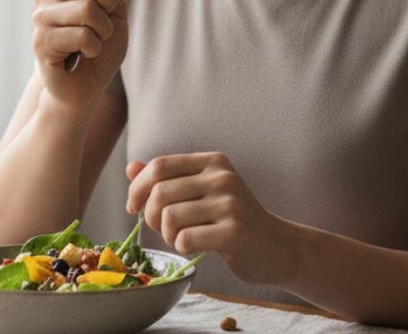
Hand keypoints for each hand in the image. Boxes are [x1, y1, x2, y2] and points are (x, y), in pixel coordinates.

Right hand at [31, 0, 128, 111]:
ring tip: (94, 42)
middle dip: (109, 0)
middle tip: (106, 21)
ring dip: (103, 31)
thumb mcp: (114, 12)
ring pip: (87, 9)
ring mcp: (41, 17)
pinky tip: (83, 55)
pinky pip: (82, 35)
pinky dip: (94, 47)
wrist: (85, 86)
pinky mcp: (41, 42)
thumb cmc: (99, 48)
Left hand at [125, 153, 292, 285]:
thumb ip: (168, 178)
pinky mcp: (233, 232)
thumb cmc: (233, 219)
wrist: (277, 247)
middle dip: (151, 216)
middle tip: (163, 228)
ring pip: (170, 217)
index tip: (133, 206)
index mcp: (213, 162)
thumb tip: (130, 168)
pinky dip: (181, 247)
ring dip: (167, 234)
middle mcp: (222, 177)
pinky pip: (185, 239)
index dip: (138, 187)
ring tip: (181, 238)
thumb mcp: (203, 191)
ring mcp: (230, 204)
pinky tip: (194, 247)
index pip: (159, 165)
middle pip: (160, 192)